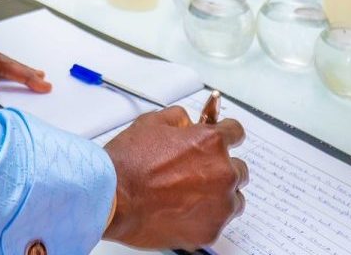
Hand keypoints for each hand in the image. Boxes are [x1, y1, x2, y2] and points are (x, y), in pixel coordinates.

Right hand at [102, 106, 247, 248]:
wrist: (112, 198)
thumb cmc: (128, 164)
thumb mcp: (152, 123)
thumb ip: (179, 119)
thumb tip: (187, 123)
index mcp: (211, 143)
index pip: (236, 132)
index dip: (226, 134)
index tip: (223, 139)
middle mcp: (222, 173)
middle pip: (238, 169)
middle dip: (220, 168)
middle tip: (196, 172)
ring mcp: (219, 205)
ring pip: (233, 198)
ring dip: (218, 195)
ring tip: (190, 195)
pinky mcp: (209, 231)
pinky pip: (217, 222)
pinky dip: (204, 217)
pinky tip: (183, 211)